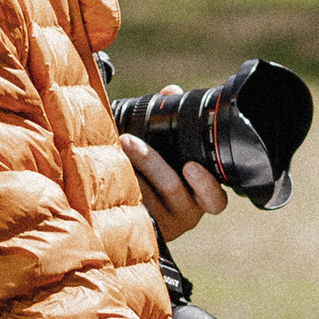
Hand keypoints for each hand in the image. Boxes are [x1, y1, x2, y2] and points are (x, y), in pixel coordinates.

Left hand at [121, 90, 228, 240]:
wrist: (133, 202)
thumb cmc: (160, 171)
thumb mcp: (171, 148)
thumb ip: (174, 120)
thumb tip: (171, 91)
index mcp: (201, 195)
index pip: (215, 200)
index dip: (206, 185)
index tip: (190, 166)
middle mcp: (185, 213)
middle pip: (172, 189)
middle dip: (150, 162)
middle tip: (127, 139)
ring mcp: (160, 224)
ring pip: (145, 197)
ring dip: (127, 169)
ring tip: (110, 147)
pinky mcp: (136, 227)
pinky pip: (126, 208)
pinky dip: (115, 185)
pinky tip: (103, 167)